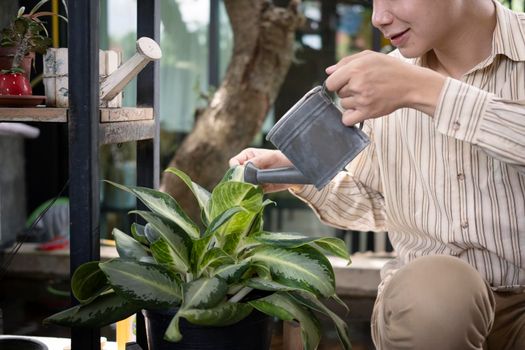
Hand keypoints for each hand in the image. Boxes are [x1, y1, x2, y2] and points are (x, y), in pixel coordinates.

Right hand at [229, 148, 302, 192]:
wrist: (293, 170)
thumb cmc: (282, 158)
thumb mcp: (271, 156)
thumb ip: (258, 160)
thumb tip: (245, 167)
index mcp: (247, 156)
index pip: (234, 162)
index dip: (235, 168)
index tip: (242, 173)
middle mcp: (247, 168)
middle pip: (236, 176)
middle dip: (240, 180)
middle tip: (250, 182)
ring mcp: (252, 179)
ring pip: (242, 186)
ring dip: (247, 188)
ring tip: (258, 186)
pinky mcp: (258, 188)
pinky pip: (251, 193)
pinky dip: (254, 194)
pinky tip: (260, 191)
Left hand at [325, 50, 444, 124]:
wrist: (410, 84)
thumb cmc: (390, 69)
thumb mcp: (369, 57)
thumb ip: (346, 61)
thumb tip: (328, 71)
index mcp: (355, 69)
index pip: (330, 83)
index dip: (336, 82)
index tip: (345, 82)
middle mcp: (357, 84)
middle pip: (338, 94)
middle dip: (347, 91)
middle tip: (363, 87)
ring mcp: (362, 100)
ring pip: (343, 105)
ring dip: (351, 102)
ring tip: (366, 96)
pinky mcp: (368, 113)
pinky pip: (347, 119)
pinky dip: (350, 117)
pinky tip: (359, 110)